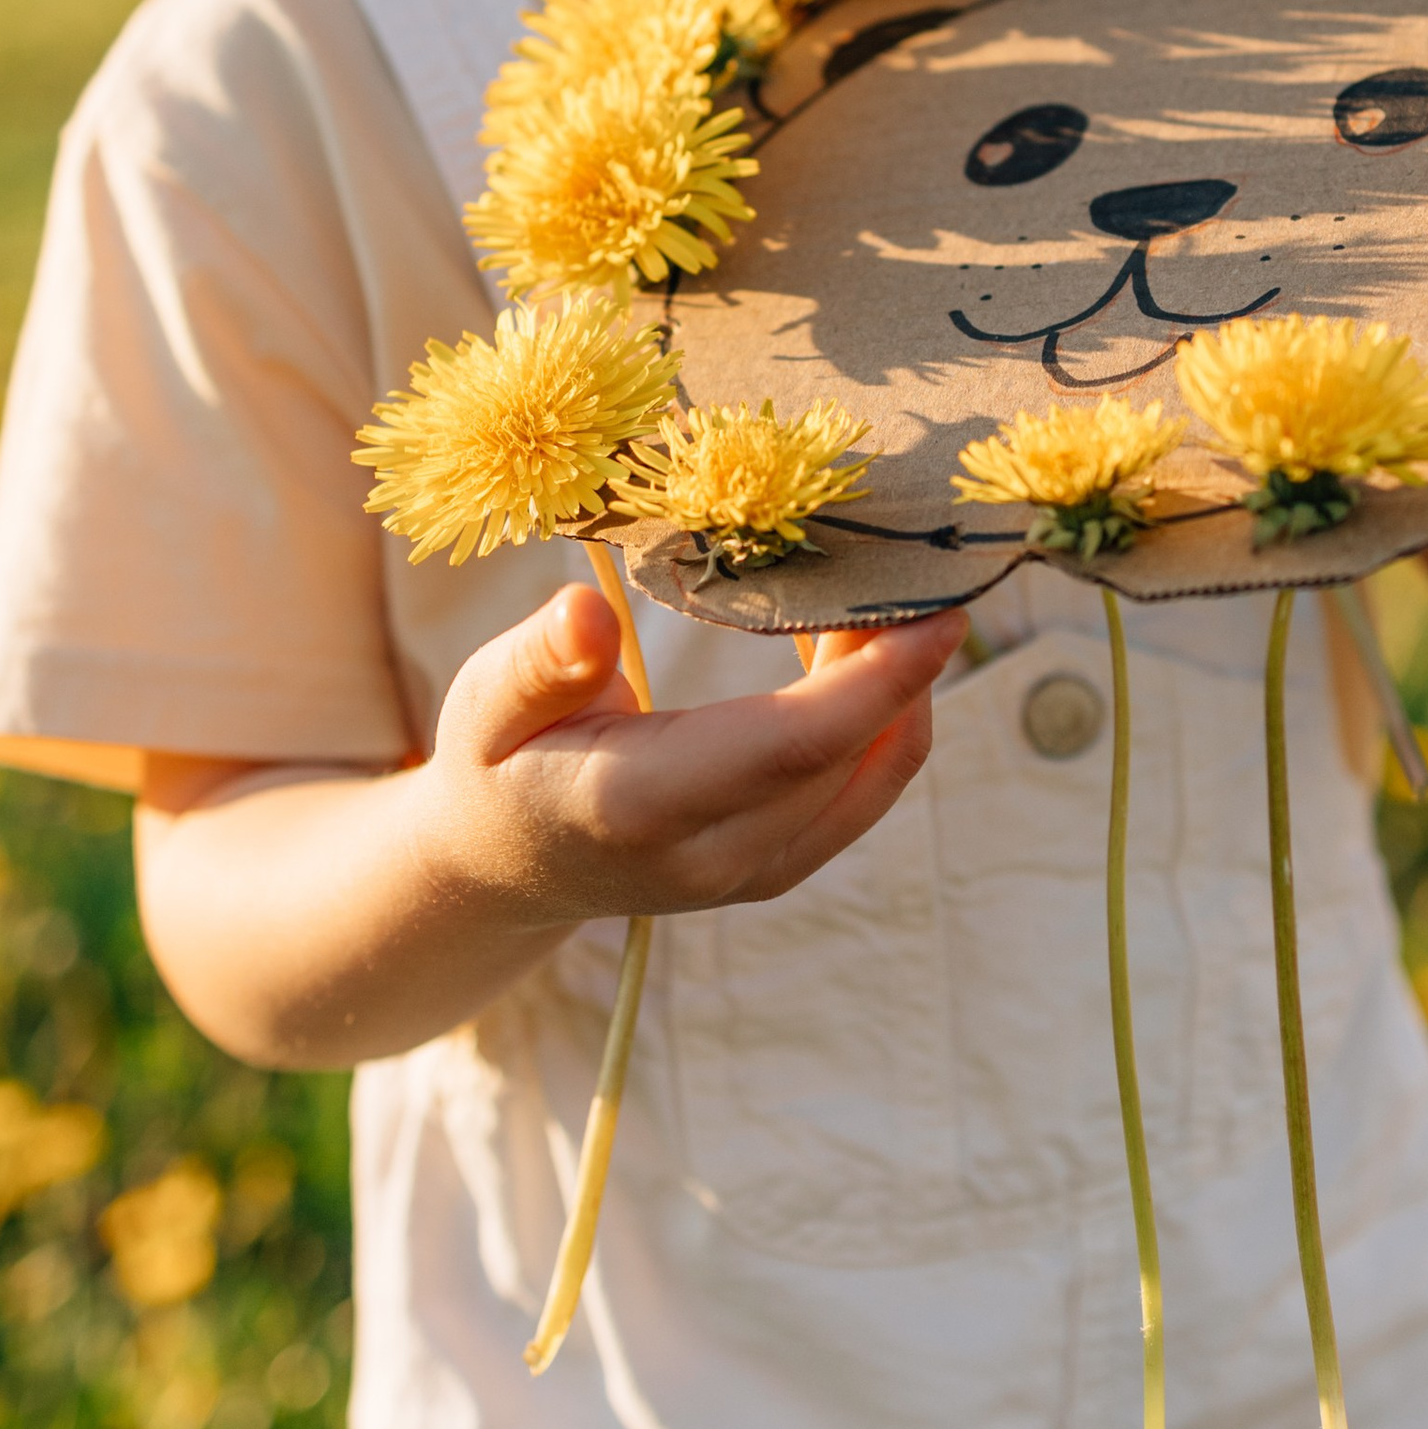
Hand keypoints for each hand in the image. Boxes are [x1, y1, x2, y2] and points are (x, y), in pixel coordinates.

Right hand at [429, 581, 964, 928]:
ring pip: (875, 774)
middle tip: (906, 557)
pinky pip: (867, 788)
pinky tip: (860, 644)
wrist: (504, 866)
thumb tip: (587, 610)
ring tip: (879, 591)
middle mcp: (717, 854)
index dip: (878, 680)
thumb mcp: (487, 701)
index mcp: (642, 806)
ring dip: (901, 682)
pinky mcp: (784, 865)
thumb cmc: (498, 761)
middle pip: (852, 754)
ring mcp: (759, 871)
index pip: (792, 746)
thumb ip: (541, 662)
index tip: (940, 610)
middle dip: (903, 656)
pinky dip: (886, 714)